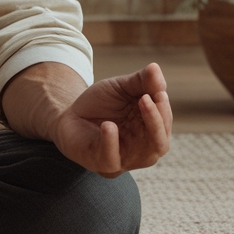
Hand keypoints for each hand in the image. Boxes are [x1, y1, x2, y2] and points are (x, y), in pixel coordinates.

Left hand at [52, 63, 171, 176]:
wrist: (68, 115)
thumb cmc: (100, 104)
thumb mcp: (119, 88)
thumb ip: (139, 81)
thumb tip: (156, 69)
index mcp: (149, 131)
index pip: (165, 124)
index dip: (162, 108)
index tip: (158, 90)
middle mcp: (142, 149)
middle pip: (160, 142)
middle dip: (158, 120)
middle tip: (149, 97)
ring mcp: (123, 159)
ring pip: (144, 155)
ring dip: (146, 128)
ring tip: (141, 101)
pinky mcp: (101, 164)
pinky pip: (111, 160)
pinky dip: (111, 143)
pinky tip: (109, 126)